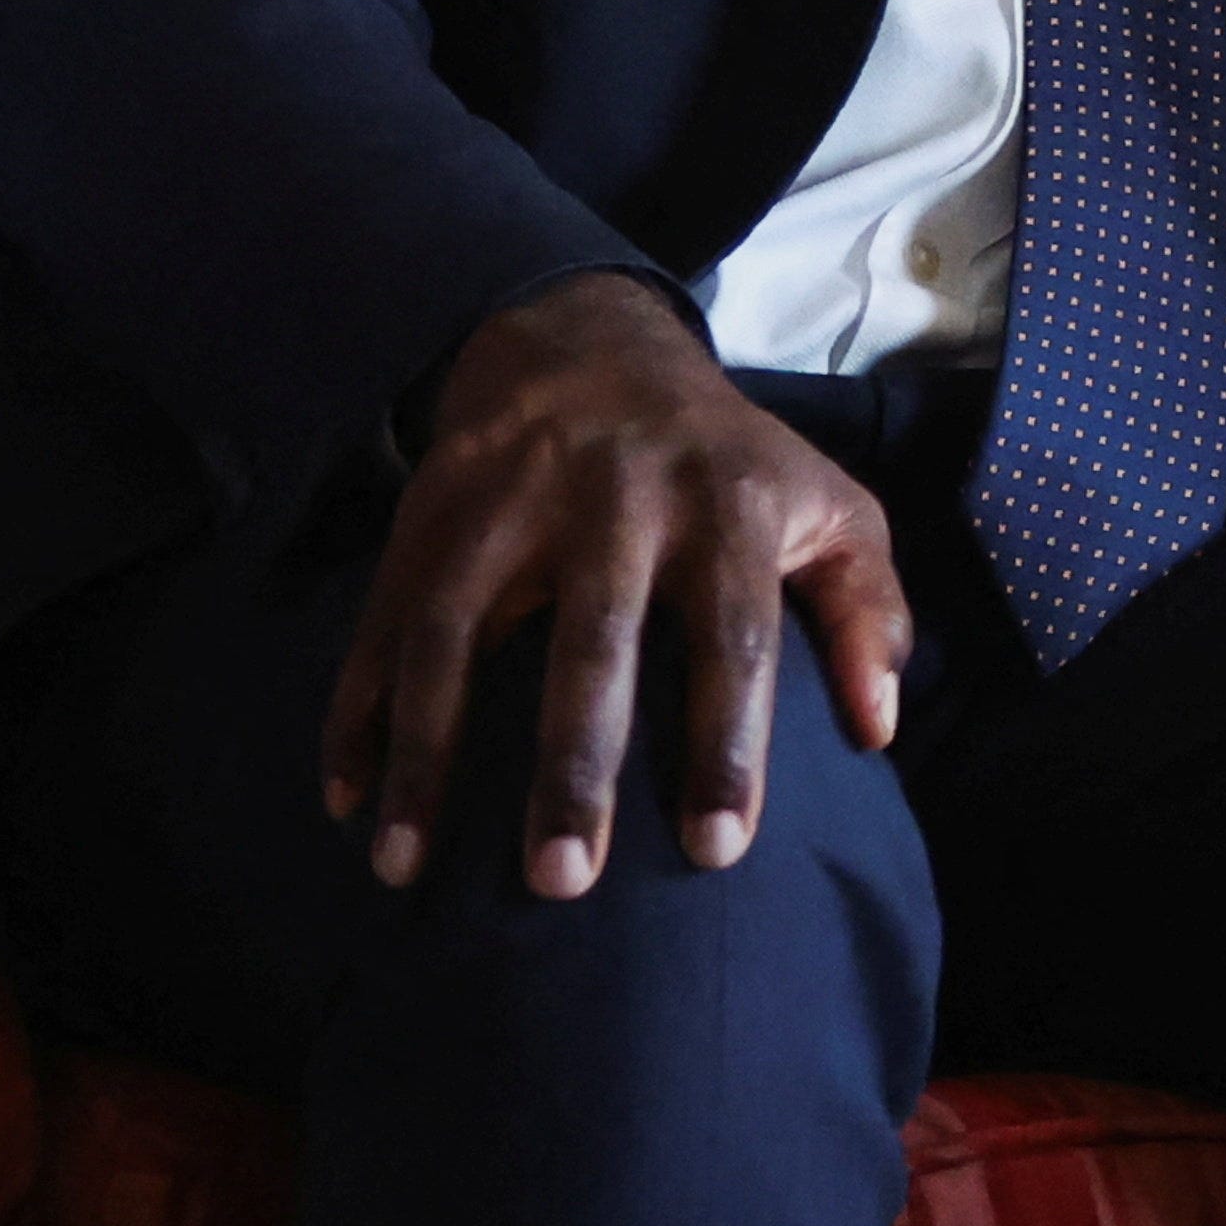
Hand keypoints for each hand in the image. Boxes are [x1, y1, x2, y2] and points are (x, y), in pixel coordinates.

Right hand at [321, 273, 911, 900]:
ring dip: (427, 756)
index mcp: (730, 503)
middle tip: (561, 882)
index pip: (735, 638)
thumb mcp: (827, 506)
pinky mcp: (430, 509)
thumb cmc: (729, 461)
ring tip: (408, 868)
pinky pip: (382, 620)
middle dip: (574, 767)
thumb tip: (878, 730)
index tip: (716, 850)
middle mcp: (619, 498)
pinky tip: (347, 799)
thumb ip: (866, 608)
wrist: (593, 343)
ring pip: (457, 634)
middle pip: (593, 643)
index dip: (727, 745)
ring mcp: (512, 500)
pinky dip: (357, 710)